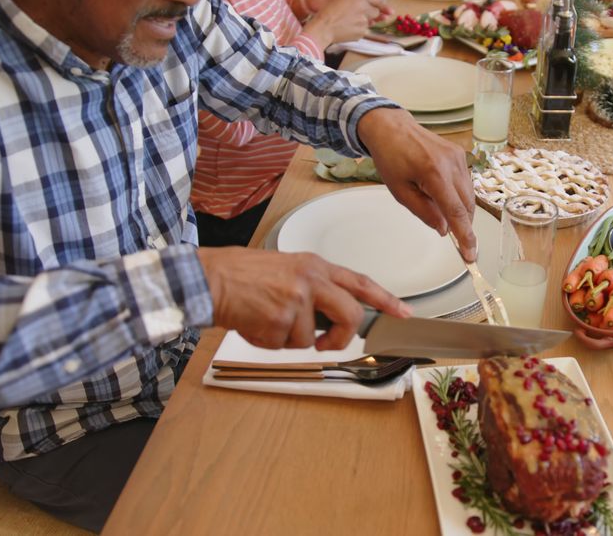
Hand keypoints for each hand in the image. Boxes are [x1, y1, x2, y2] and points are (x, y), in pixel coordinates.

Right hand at [197, 247, 410, 349]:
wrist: (209, 278)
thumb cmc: (242, 276)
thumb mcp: (286, 270)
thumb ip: (313, 289)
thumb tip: (330, 320)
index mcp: (314, 266)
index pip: (360, 282)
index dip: (385, 300)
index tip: (403, 313)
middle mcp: (310, 279)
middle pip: (350, 315)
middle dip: (341, 338)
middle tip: (325, 344)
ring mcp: (297, 299)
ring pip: (310, 339)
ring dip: (288, 339)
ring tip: (266, 320)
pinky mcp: (280, 319)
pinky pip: (284, 345)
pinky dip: (268, 342)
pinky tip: (254, 324)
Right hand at [305, 0, 390, 45]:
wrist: (324, 28)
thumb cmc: (330, 12)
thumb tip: (373, 4)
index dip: (382, 3)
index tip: (387, 8)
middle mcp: (364, 11)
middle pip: (376, 12)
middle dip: (371, 13)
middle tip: (360, 13)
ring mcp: (364, 24)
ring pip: (370, 22)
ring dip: (365, 21)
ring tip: (351, 21)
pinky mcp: (361, 34)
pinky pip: (364, 30)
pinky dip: (359, 29)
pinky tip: (349, 28)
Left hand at [357, 108, 477, 261]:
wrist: (392, 128)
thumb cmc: (391, 158)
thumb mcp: (400, 192)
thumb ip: (424, 212)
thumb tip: (443, 229)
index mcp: (434, 174)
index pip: (456, 211)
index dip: (465, 236)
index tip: (470, 253)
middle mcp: (451, 164)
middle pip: (467, 205)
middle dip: (465, 226)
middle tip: (459, 243)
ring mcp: (458, 157)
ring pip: (469, 195)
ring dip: (462, 211)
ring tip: (445, 216)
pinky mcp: (460, 154)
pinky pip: (466, 182)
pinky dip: (459, 196)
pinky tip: (445, 199)